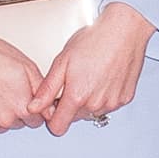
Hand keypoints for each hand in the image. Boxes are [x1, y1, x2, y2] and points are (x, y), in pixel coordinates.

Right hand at [0, 26, 45, 132]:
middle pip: (19, 124)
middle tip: (9, 92)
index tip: (29, 101)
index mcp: (22, 107)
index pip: (37, 121)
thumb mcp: (27, 67)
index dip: (35, 109)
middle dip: (18, 111)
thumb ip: (41, 89)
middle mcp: (5, 119)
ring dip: (1, 114)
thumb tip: (48, 104)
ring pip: (1, 126)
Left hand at [28, 1, 156, 136]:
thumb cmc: (95, 40)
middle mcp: (96, 104)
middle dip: (71, 105)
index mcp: (77, 96)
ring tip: (90, 76)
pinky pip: (108, 105)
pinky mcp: (125, 98)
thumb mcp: (62, 61)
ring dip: (88, 101)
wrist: (124, 30)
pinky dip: (104, 96)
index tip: (54, 104)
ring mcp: (112, 102)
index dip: (53, 117)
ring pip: (92, 112)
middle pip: (75, 118)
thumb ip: (47, 89)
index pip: (58, 127)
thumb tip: (34, 107)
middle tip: (74, 80)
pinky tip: (104, 77)